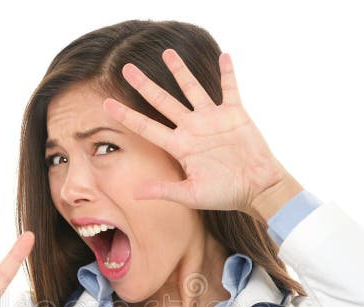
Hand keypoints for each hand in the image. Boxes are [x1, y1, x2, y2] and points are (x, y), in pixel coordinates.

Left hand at [102, 48, 300, 219]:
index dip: (126, 116)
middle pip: (163, 101)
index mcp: (180, 146)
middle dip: (144, 85)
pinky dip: (228, 73)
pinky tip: (224, 56)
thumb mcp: (191, 195)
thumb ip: (163, 190)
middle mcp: (192, 129)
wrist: (257, 188)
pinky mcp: (235, 114)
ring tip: (167, 53)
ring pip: (192, 88)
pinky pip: (230, 88)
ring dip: (180, 71)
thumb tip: (134, 193)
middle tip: (126, 68)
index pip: (146, 127)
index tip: (106, 105)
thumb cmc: (225, 194)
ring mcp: (212, 119)